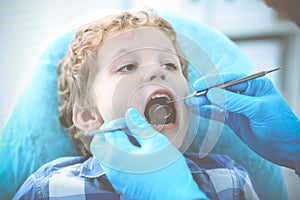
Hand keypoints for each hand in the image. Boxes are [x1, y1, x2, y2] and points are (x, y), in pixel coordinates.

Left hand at [90, 108, 206, 199]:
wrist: (176, 199)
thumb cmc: (168, 173)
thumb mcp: (156, 143)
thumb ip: (140, 127)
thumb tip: (130, 115)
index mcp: (117, 156)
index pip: (106, 131)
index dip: (118, 122)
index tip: (132, 121)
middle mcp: (112, 169)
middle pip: (100, 144)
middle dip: (113, 133)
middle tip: (131, 130)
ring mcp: (117, 179)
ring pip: (107, 155)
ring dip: (118, 144)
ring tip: (139, 142)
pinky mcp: (123, 184)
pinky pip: (115, 166)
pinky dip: (122, 156)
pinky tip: (140, 155)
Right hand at [186, 72, 299, 171]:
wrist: (287, 148)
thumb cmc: (280, 124)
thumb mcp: (259, 109)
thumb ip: (234, 101)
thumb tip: (211, 94)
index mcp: (254, 85)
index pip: (230, 79)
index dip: (213, 82)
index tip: (199, 86)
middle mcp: (244, 94)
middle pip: (220, 90)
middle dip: (205, 93)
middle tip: (192, 97)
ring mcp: (237, 107)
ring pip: (216, 103)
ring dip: (204, 103)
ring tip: (191, 104)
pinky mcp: (233, 120)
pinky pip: (217, 114)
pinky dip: (207, 112)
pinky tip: (198, 110)